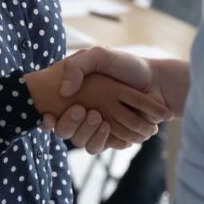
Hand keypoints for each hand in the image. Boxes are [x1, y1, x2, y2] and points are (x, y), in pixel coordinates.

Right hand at [25, 62, 168, 144]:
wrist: (158, 83)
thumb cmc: (128, 66)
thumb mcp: (100, 56)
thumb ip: (77, 67)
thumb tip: (64, 91)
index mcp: (76, 94)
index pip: (52, 111)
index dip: (46, 118)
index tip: (47, 116)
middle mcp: (83, 112)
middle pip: (64, 130)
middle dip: (69, 124)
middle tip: (81, 110)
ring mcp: (98, 127)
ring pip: (82, 142)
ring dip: (87, 133)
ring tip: (101, 119)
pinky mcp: (113, 138)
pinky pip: (102, 146)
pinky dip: (105, 139)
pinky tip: (109, 127)